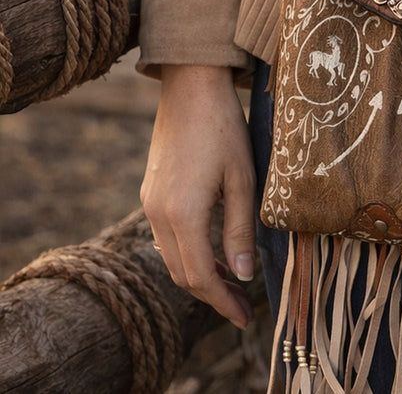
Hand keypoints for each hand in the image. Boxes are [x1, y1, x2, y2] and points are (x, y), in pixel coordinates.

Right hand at [141, 65, 255, 329]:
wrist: (191, 87)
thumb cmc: (224, 128)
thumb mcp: (242, 179)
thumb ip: (240, 229)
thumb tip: (242, 273)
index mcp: (182, 213)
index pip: (199, 276)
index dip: (223, 302)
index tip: (245, 318)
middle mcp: (158, 213)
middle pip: (181, 272)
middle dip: (212, 295)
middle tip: (242, 308)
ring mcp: (150, 202)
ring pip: (171, 257)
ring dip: (200, 274)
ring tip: (231, 284)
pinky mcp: (151, 192)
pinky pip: (167, 236)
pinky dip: (189, 253)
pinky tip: (212, 251)